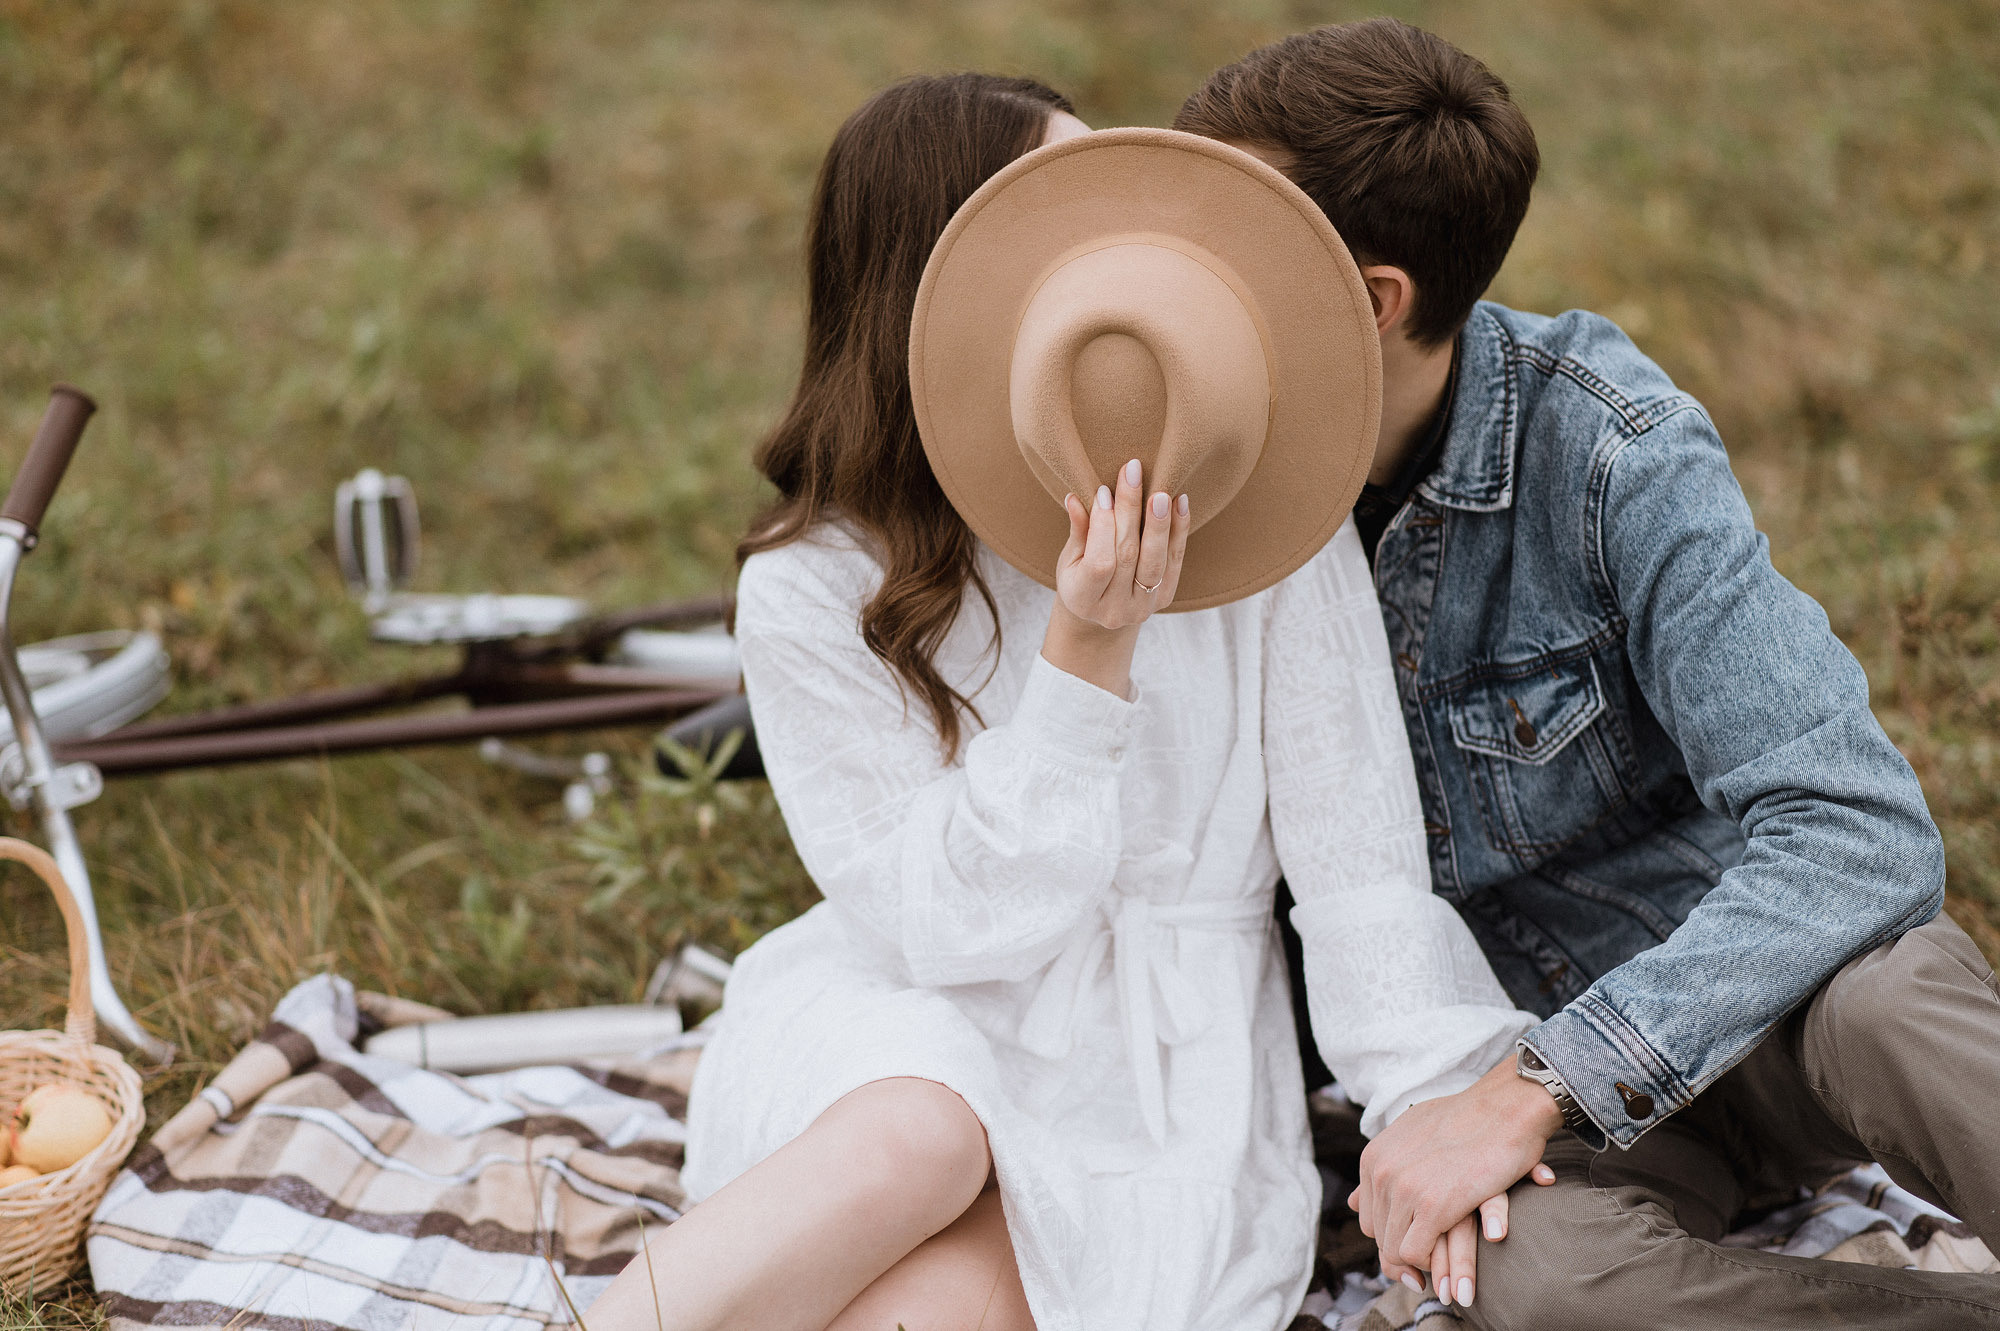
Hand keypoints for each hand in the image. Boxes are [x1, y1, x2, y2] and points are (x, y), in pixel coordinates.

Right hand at [1056, 456, 1190, 626]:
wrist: (1102, 609)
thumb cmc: (1079, 576)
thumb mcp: (1070, 558)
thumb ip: (1078, 532)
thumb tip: (1075, 498)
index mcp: (1083, 600)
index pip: (1099, 563)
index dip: (1103, 526)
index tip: (1104, 491)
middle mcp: (1115, 610)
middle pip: (1128, 556)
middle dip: (1130, 511)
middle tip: (1132, 473)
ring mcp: (1143, 607)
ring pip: (1155, 561)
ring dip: (1160, 524)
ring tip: (1161, 493)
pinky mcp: (1165, 597)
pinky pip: (1175, 561)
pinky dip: (1179, 530)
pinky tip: (1180, 502)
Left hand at [1347, 1055, 1564, 1301]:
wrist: (1505, 1108)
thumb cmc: (1469, 1121)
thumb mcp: (1411, 1135)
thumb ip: (1384, 1167)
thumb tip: (1353, 1200)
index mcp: (1373, 1157)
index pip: (1369, 1216)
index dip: (1392, 1237)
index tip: (1416, 1248)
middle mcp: (1380, 1172)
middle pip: (1379, 1236)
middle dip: (1403, 1258)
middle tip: (1428, 1275)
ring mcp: (1404, 1189)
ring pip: (1393, 1249)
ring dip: (1418, 1266)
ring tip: (1442, 1280)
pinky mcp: (1432, 1206)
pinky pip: (1414, 1253)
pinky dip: (1431, 1265)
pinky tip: (1451, 1267)